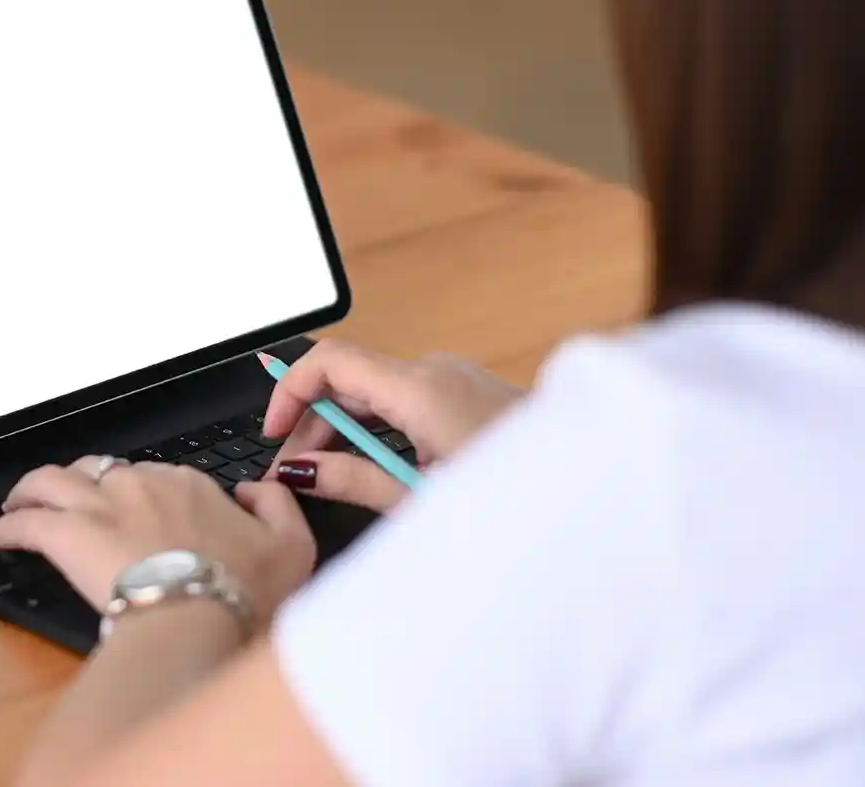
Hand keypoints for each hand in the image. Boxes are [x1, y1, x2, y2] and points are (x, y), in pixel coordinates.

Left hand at [0, 457, 315, 624]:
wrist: (201, 613)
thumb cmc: (245, 591)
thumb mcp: (294, 545)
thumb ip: (278, 506)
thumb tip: (258, 490)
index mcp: (190, 486)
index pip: (156, 478)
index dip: (140, 496)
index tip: (133, 517)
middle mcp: (140, 483)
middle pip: (98, 473)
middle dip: (81, 487)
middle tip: (69, 505)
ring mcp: (100, 505)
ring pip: (51, 481)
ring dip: (31, 490)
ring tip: (18, 504)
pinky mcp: (66, 534)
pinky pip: (24, 521)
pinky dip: (4, 527)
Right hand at [261, 341, 524, 509]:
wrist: (591, 493)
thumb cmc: (518, 502)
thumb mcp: (422, 500)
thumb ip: (353, 480)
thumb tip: (300, 471)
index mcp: (422, 389)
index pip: (330, 362)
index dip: (289, 391)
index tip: (273, 433)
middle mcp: (436, 371)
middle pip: (348, 380)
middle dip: (313, 425)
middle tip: (294, 476)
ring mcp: (455, 377)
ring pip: (375, 392)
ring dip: (345, 430)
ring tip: (331, 479)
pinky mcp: (468, 392)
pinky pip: (405, 399)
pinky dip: (378, 428)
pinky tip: (376, 468)